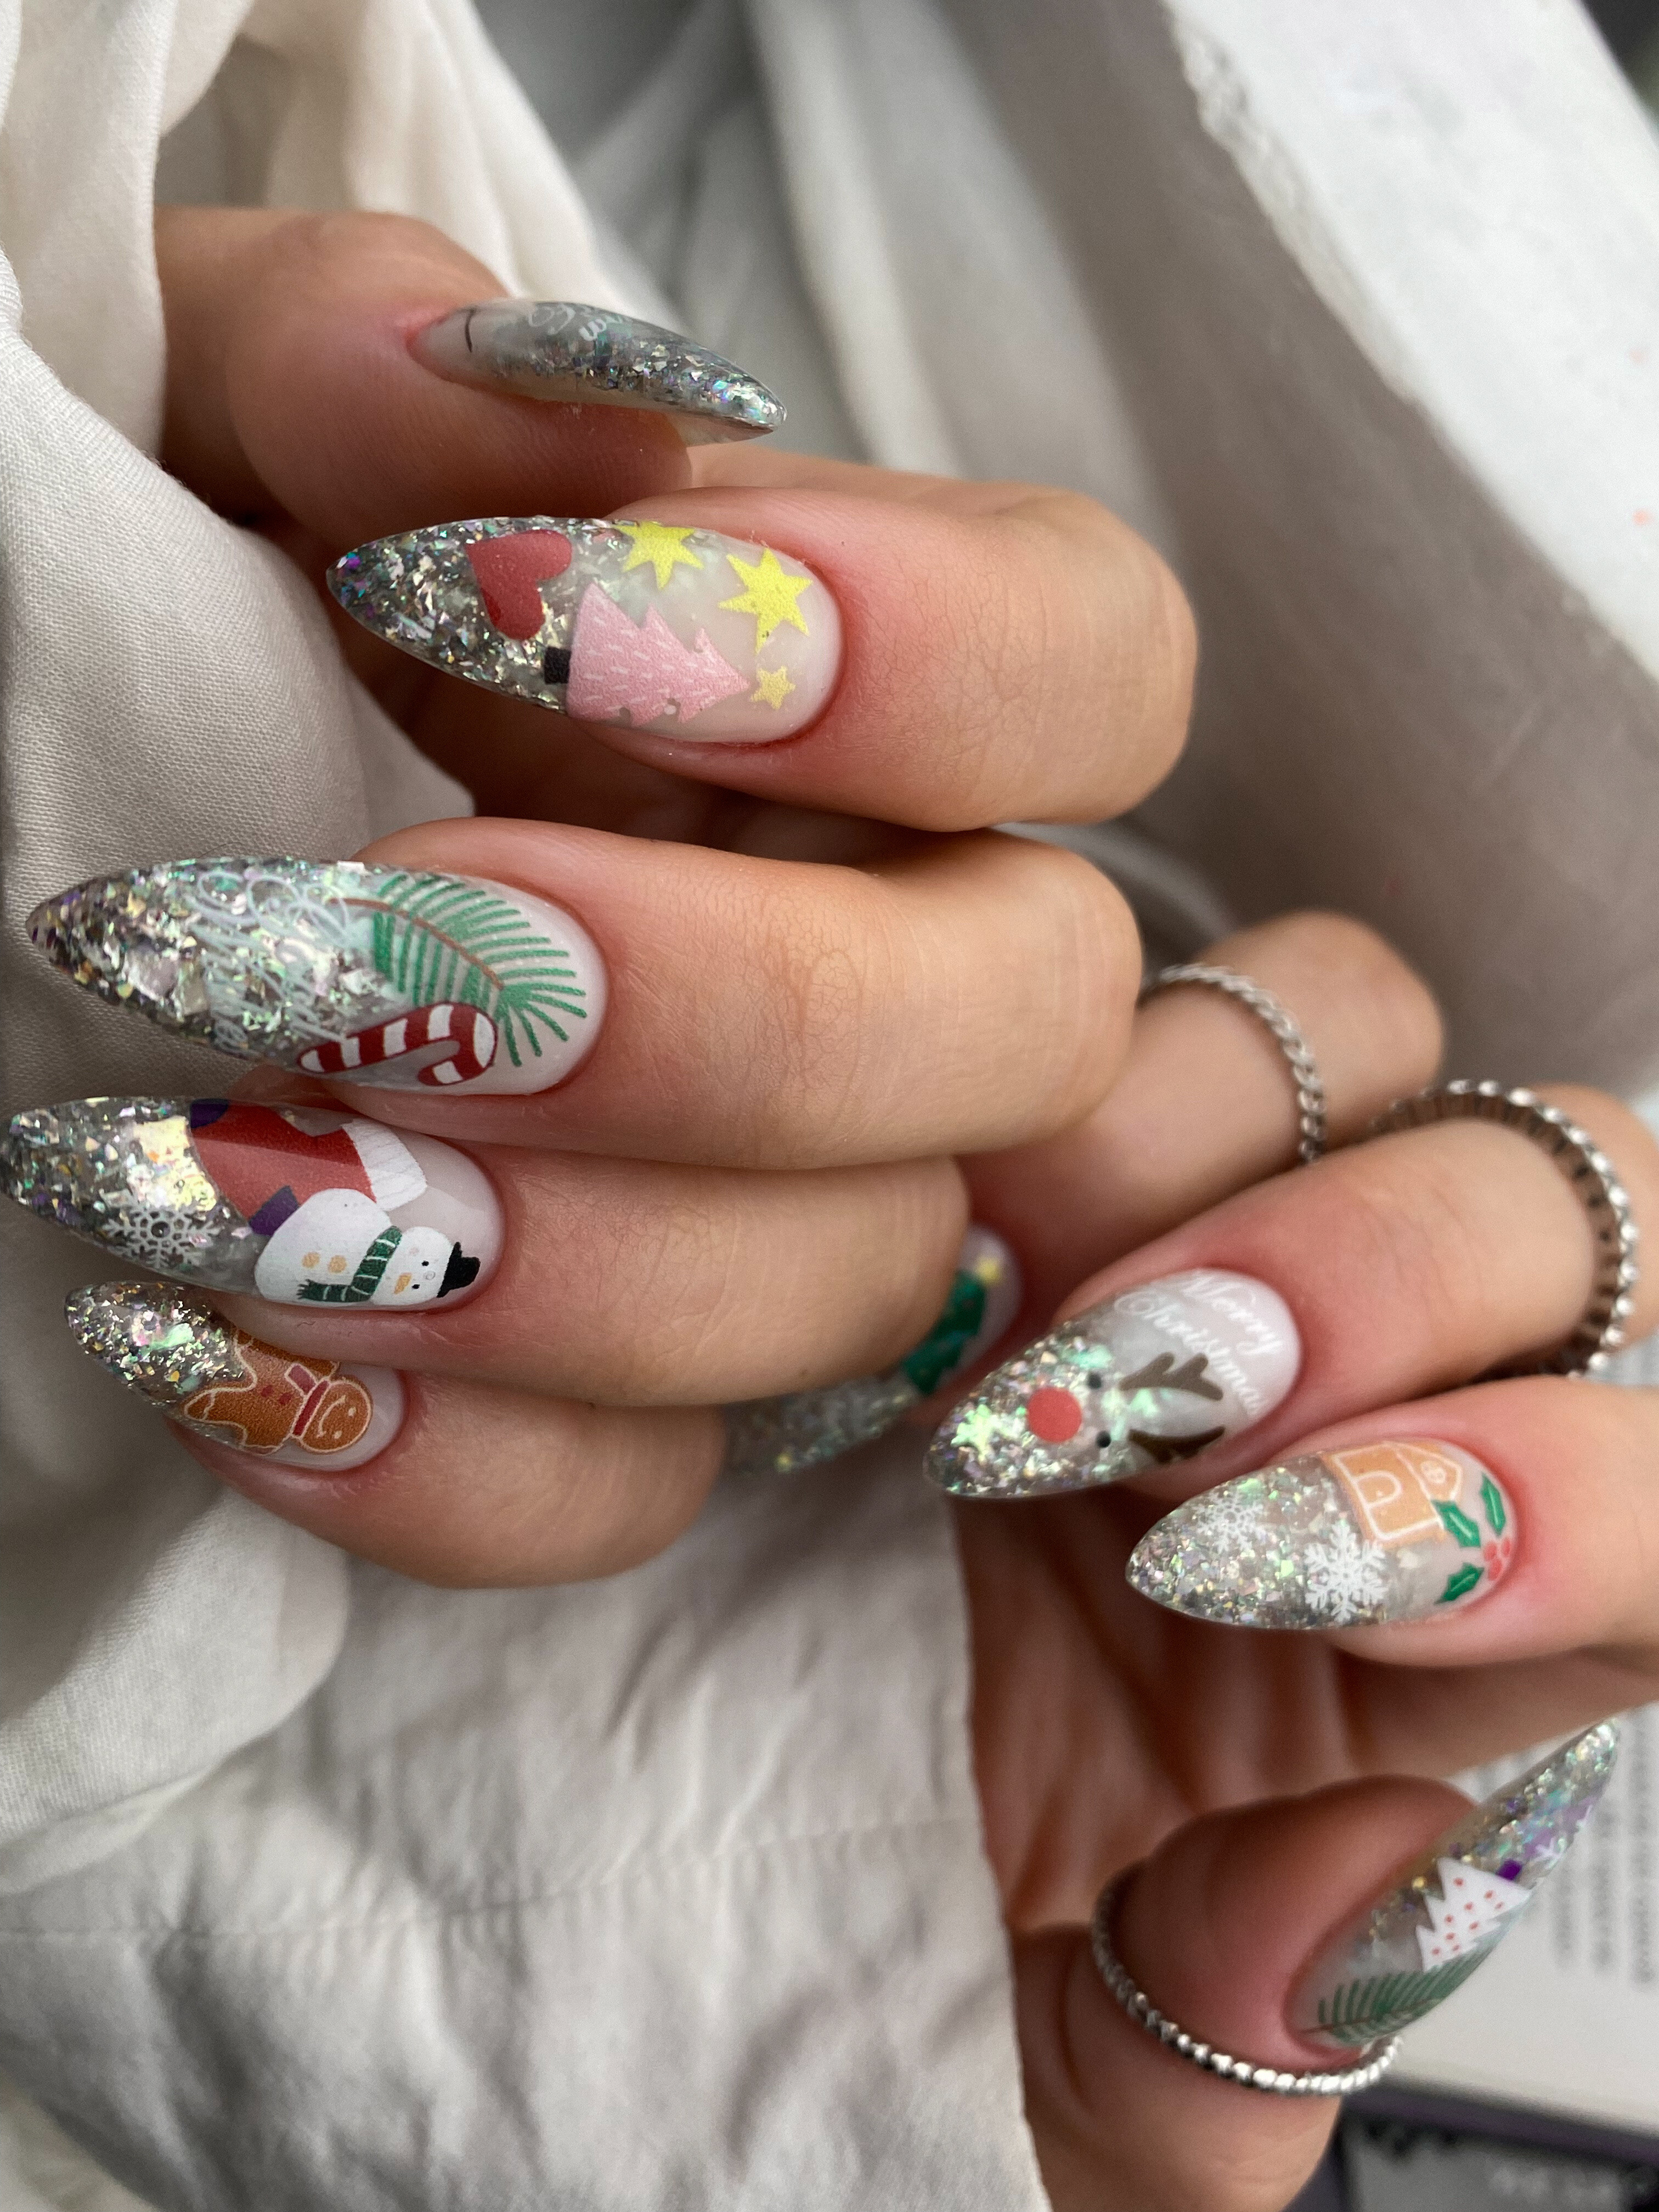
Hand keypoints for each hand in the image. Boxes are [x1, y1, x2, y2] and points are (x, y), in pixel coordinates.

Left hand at [8, 206, 1188, 1581]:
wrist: (15, 840)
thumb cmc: (111, 595)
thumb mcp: (196, 429)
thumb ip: (357, 361)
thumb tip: (549, 424)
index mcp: (809, 678)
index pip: (1087, 659)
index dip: (922, 661)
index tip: (545, 627)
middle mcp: (854, 943)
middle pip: (1030, 1016)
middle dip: (728, 1013)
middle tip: (367, 954)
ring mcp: (749, 1199)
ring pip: (853, 1294)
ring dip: (549, 1257)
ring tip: (192, 1163)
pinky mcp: (600, 1403)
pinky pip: (629, 1500)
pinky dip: (434, 1460)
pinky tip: (200, 1346)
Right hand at [945, 946, 1658, 2206]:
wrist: (731, 1775)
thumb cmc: (940, 1926)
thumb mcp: (1084, 2077)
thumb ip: (1234, 2047)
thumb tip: (1385, 1874)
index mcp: (1464, 1645)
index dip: (1577, 1503)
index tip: (1303, 1571)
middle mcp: (1385, 1396)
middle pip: (1579, 1198)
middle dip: (1389, 1275)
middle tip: (1160, 1409)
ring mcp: (1223, 1228)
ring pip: (1373, 1032)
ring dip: (1206, 1153)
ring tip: (1019, 1328)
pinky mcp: (1069, 1143)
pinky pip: (1161, 1003)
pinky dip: (1064, 1078)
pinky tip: (940, 1234)